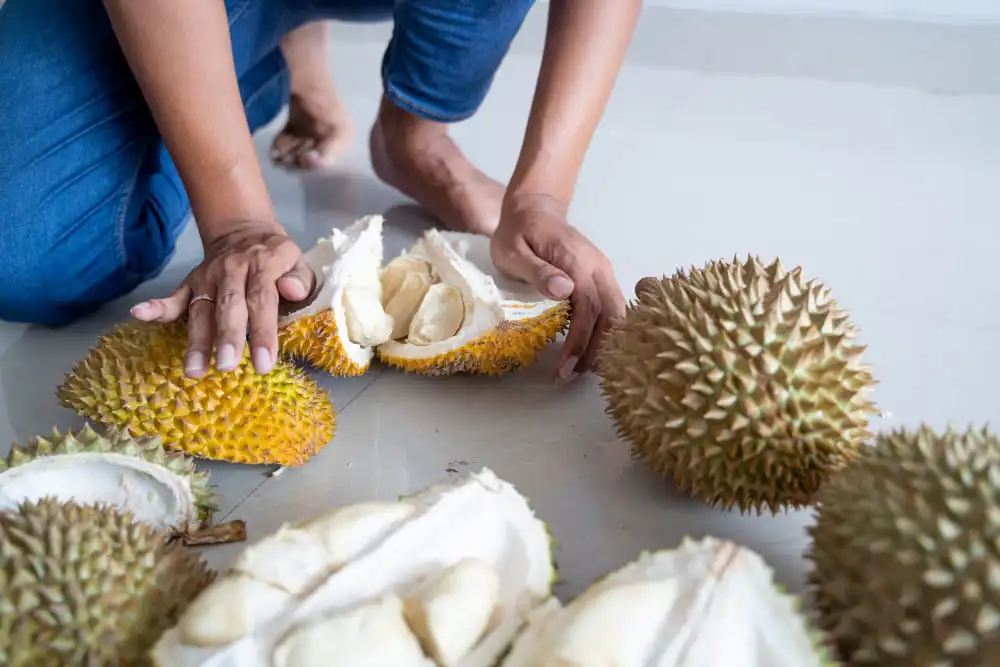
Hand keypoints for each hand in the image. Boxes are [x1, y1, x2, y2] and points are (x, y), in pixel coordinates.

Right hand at [130, 220, 314, 377]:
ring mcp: (208, 277)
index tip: (263, 363)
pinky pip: (173, 296)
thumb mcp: (298, 262)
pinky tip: (139, 314)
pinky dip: (156, 307)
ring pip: (201, 309)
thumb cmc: (278, 260)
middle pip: (229, 305)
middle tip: (226, 367)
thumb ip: (300, 279)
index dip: (263, 332)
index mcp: (264, 264)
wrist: (245, 232)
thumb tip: (294, 290)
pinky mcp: (190, 283)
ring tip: (194, 370)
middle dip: (227, 337)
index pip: (262, 300)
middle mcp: (233, 270)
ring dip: (196, 340)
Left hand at [491, 193, 625, 381]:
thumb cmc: (518, 232)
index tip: (566, 367)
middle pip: (611, 316)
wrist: (535, 209)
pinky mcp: (603, 278)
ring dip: (604, 344)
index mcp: (578, 261)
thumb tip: (563, 290)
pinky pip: (613, 309)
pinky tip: (592, 351)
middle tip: (572, 376)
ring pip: (617, 314)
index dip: (580, 340)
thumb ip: (537, 270)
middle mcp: (599, 268)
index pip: (588, 308)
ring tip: (582, 369)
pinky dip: (607, 333)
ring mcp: (604, 272)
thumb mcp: (513, 250)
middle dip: (595, 350)